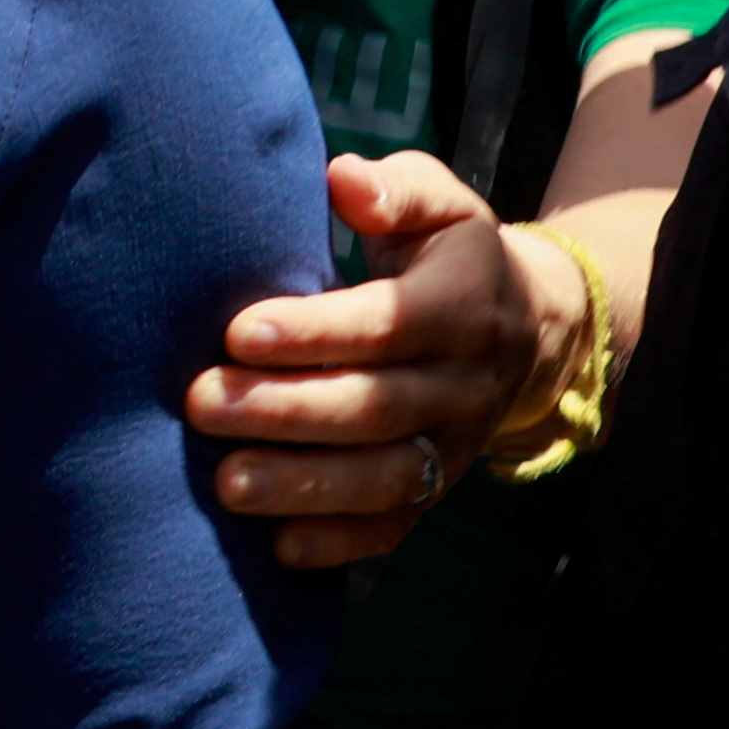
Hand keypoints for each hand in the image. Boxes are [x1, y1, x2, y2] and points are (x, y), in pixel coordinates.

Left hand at [186, 154, 581, 568]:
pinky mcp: (438, 486)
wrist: (528, 327)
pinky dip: (340, 543)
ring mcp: (455, 444)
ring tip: (226, 483)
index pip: (386, 325)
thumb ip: (394, 189)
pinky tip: (279, 548)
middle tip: (200, 403)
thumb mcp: (438, 203)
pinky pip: (394, 525)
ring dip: (304, 485)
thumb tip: (344, 180)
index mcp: (461, 305)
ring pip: (384, 477)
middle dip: (285, 410)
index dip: (314, 332)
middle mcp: (463, 383)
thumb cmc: (447, 251)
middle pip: (375, 407)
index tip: (237, 332)